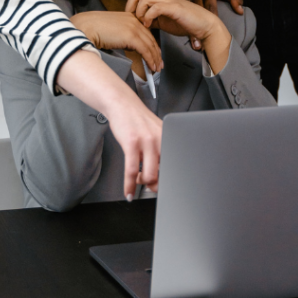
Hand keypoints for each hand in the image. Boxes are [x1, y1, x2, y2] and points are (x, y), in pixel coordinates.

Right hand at [55, 49, 162, 196]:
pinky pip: (132, 171)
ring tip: (138, 183)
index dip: (172, 179)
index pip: (176, 164)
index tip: (168, 187)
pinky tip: (128, 192)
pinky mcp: (131, 144)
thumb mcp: (156, 133)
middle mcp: (160, 140)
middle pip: (164, 173)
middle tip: (150, 186)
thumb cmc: (138, 120)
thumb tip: (163, 174)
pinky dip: (129, 186)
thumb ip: (161, 150)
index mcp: (169, 138)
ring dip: (143, 184)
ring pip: (150, 175)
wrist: (122, 104)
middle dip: (157, 185)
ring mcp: (146, 142)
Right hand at [70, 10, 162, 73]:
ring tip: (156, 68)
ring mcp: (133, 27)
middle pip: (151, 38)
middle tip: (159, 63)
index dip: (152, 44)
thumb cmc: (92, 29)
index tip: (155, 54)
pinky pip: (145, 50)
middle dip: (156, 53)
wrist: (84, 27)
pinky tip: (151, 66)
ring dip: (155, 58)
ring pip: (150, 45)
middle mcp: (134, 20)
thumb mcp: (112, 29)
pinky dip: (150, 59)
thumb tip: (128, 45)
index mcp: (129, 17)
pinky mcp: (131, 36)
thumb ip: (122, 34)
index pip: (145, 32)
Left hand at [127, 0, 231, 72]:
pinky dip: (149, 16)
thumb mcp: (164, 22)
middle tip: (132, 20)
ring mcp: (168, 0)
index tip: (131, 20)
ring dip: (140, 12)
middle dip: (130, 7)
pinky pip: (155, 7)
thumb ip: (153, 20)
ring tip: (143, 23)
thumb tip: (140, 24)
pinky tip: (150, 25)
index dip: (131, 7)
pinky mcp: (174, 7)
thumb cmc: (186, 23)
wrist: (204, 25)